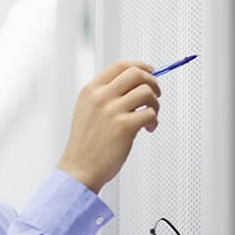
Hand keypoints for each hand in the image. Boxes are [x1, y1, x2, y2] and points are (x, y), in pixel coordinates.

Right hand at [57, 60, 160, 192]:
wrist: (79, 169)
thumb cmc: (84, 145)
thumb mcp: (86, 111)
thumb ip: (103, 95)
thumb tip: (133, 84)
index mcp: (91, 91)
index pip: (120, 66)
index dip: (139, 66)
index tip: (150, 72)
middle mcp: (101, 97)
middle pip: (137, 74)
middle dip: (152, 82)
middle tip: (155, 94)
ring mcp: (112, 111)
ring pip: (147, 92)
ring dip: (155, 103)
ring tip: (151, 114)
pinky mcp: (124, 127)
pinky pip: (150, 113)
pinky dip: (154, 121)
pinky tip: (147, 128)